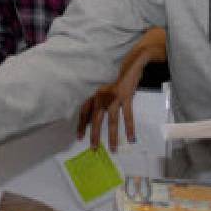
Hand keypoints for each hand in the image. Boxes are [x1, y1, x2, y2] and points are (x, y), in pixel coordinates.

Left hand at [78, 28, 164, 150]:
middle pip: (96, 118)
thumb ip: (99, 98)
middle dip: (94, 134)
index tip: (79, 137)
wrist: (131, 61)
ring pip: (111, 120)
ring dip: (112, 136)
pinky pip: (127, 115)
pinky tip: (131, 138)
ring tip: (113, 149)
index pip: (85, 111)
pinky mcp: (126, 96)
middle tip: (93, 148)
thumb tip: (93, 116)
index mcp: (94, 92)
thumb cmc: (117, 75)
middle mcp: (101, 95)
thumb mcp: (104, 85)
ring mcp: (114, 96)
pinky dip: (129, 127)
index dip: (82, 124)